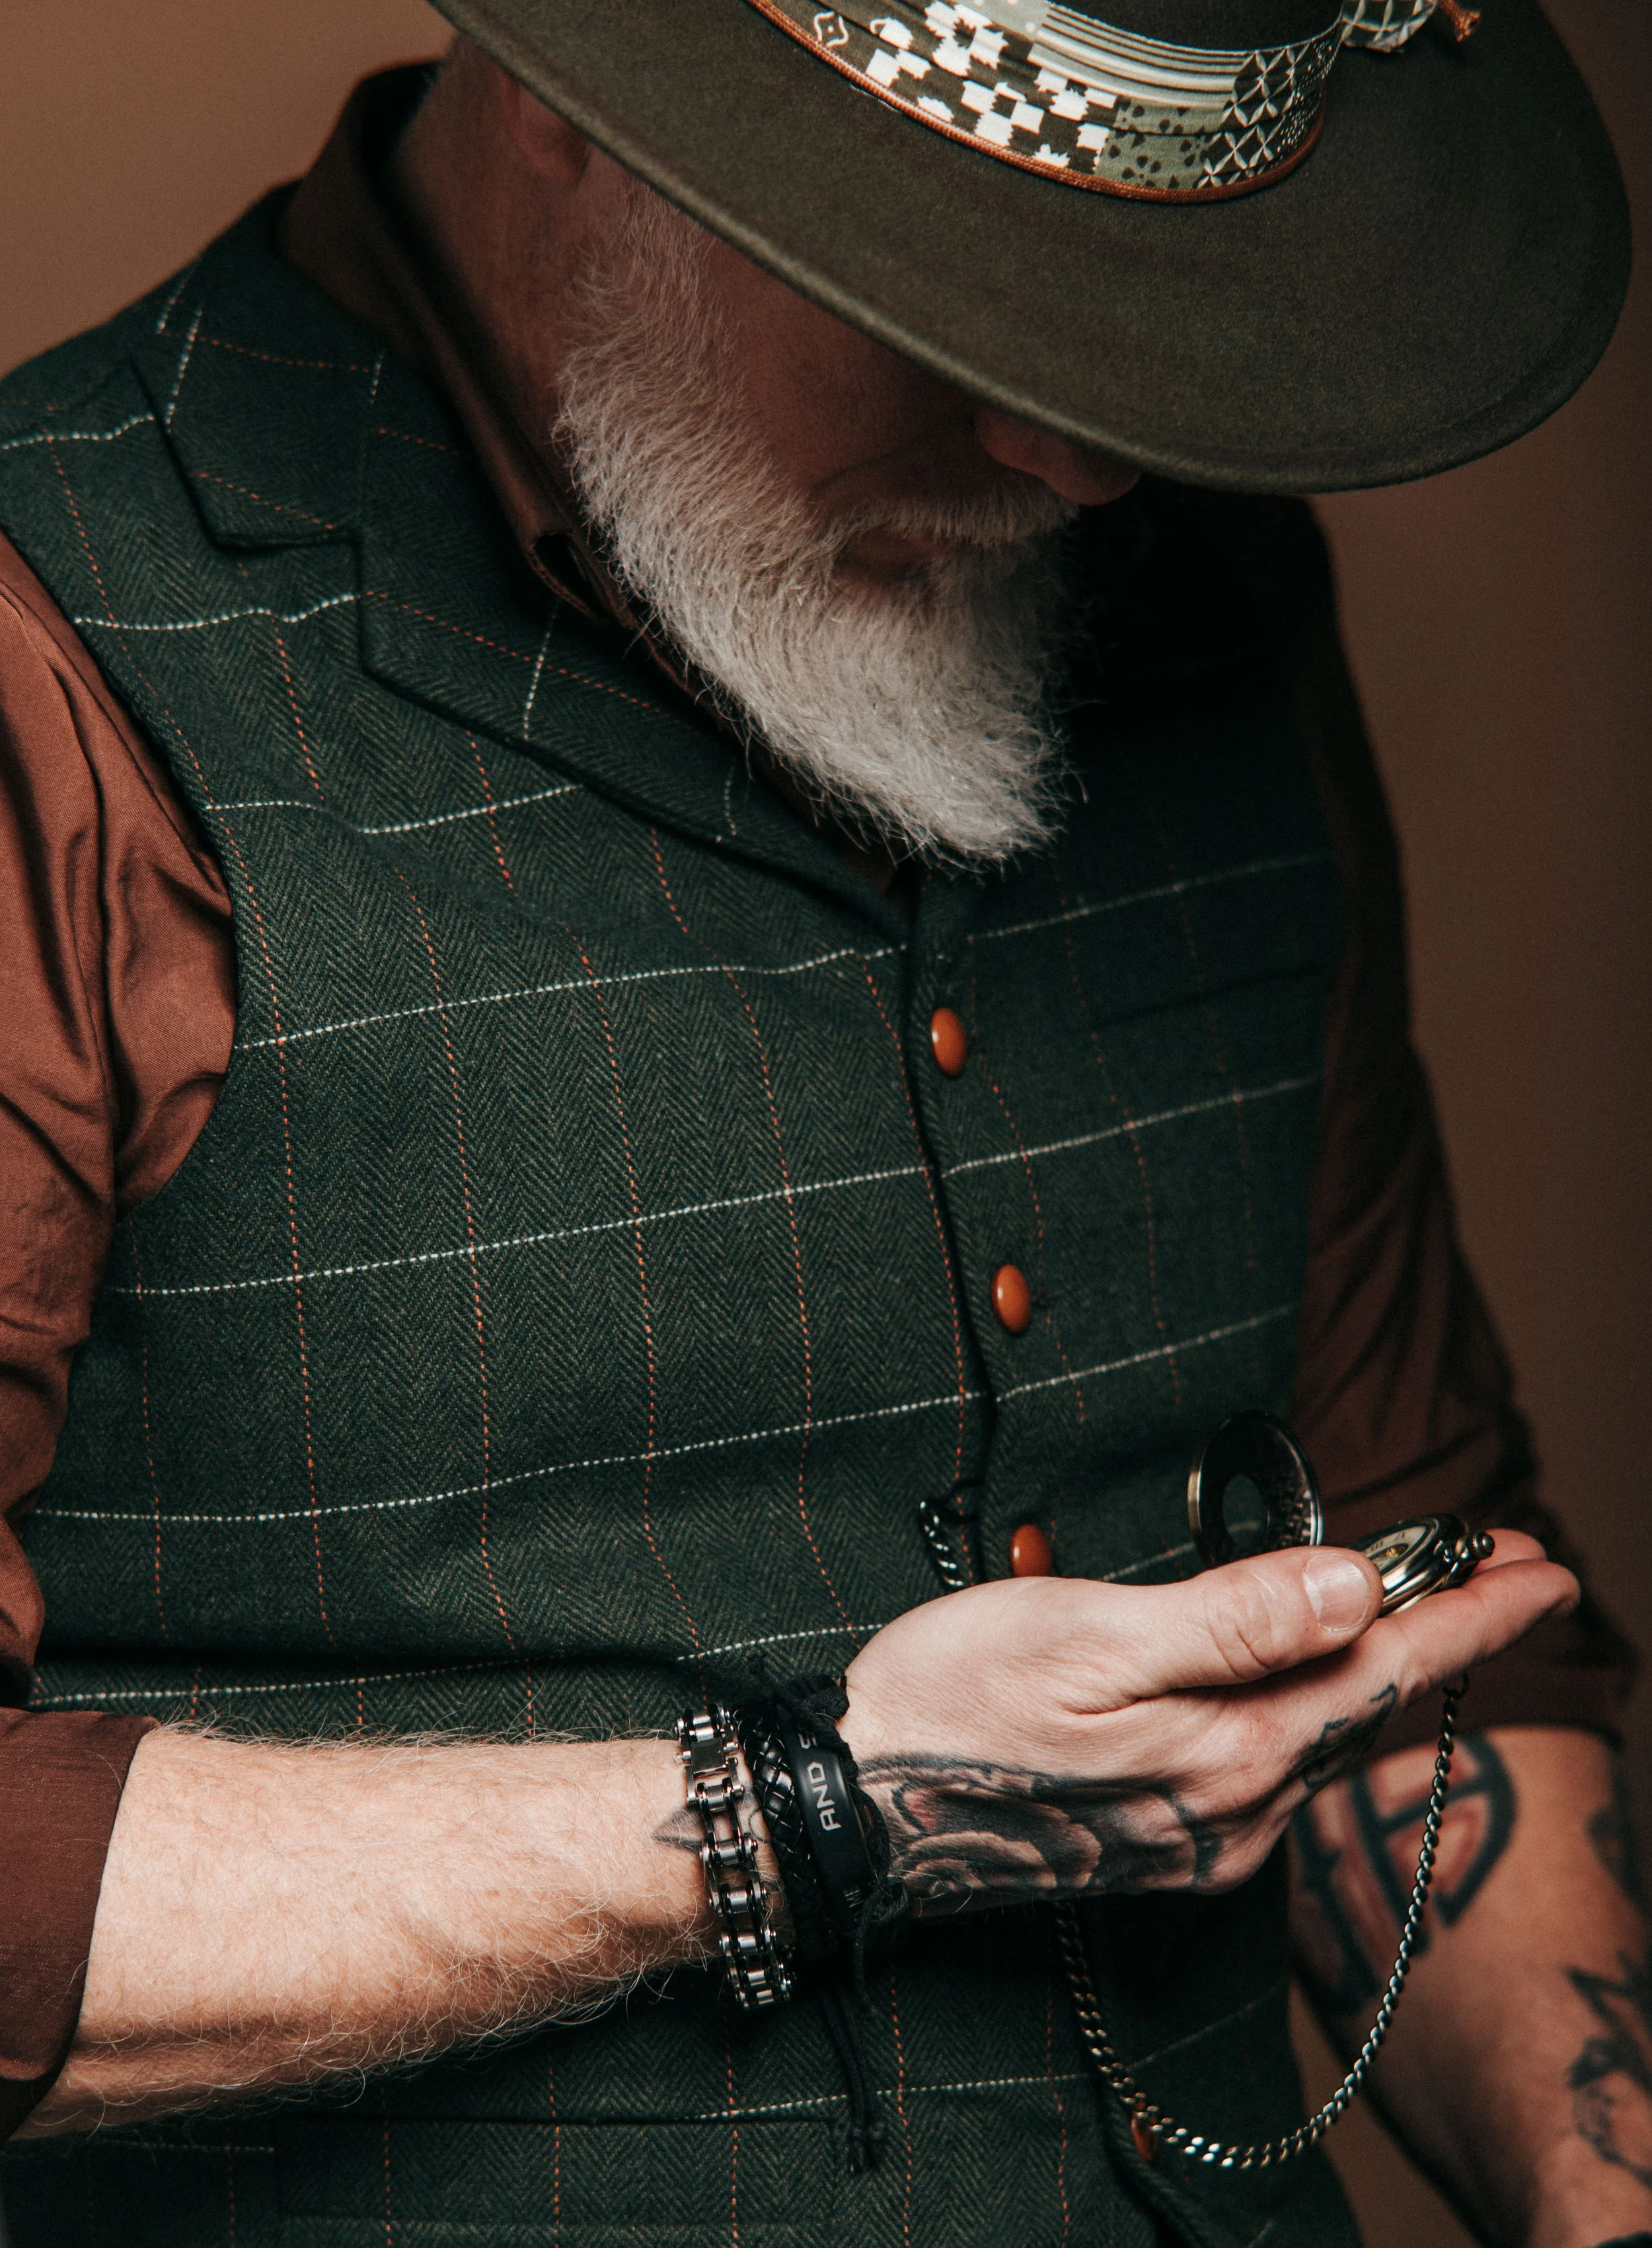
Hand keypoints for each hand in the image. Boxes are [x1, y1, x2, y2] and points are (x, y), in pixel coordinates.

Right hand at [840, 1532, 1574, 1909]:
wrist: (857, 1806)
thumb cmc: (953, 1706)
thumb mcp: (1085, 1636)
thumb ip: (1229, 1619)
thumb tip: (1351, 1586)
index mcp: (1227, 1753)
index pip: (1384, 1669)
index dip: (1471, 1611)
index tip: (1546, 1566)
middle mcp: (1236, 1811)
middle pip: (1370, 1703)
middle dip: (1448, 1629)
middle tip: (1511, 1561)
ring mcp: (1204, 1836)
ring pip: (1328, 1733)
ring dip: (1388, 1663)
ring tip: (1435, 1601)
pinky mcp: (1168, 1841)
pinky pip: (1280, 1762)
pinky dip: (1323, 1703)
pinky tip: (1322, 1672)